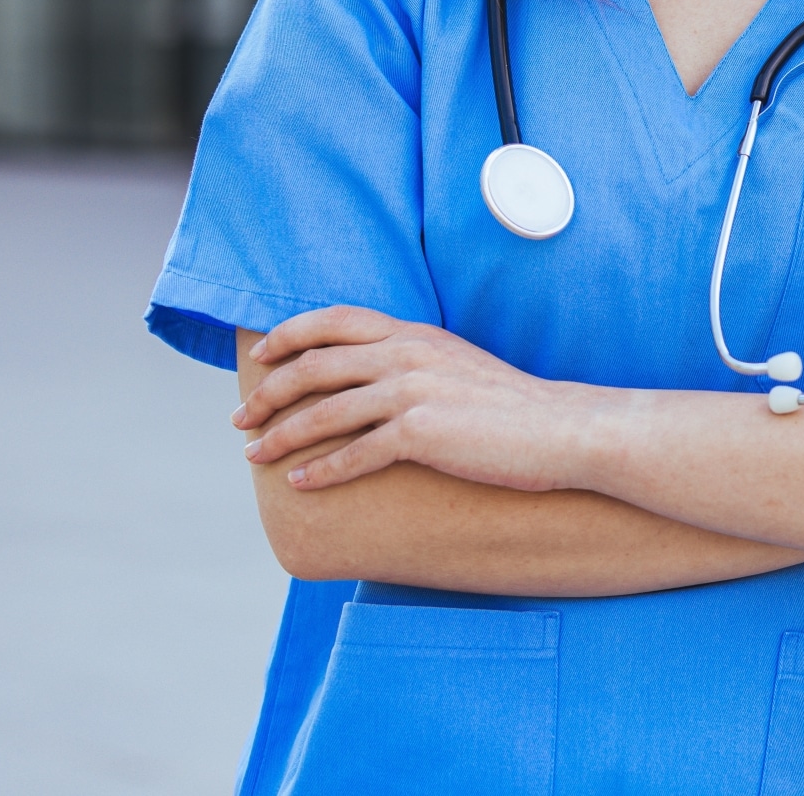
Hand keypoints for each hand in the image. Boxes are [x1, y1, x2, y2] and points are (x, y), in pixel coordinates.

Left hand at [234, 307, 589, 492]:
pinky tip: (301, 484)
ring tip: (254, 454)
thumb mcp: (460, 365)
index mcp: (417, 333)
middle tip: (241, 417)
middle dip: (268, 392)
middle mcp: (409, 354)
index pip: (335, 319)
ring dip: (281, 435)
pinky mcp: (422, 434)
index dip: (289, 335)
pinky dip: (321, 471)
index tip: (260, 356)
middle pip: (315, 365)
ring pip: (324, 412)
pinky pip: (353, 454)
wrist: (562, 429)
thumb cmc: (515, 407)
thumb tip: (376, 380)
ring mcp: (414, 392)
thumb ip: (417, 362)